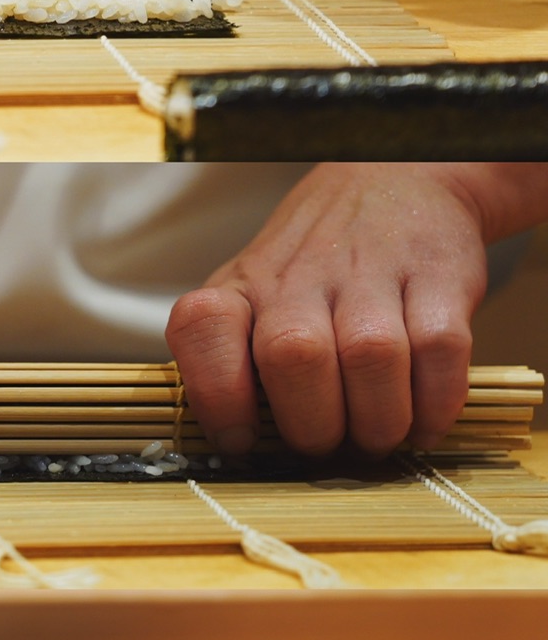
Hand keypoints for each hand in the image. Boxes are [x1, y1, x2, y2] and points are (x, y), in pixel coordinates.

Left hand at [165, 163, 492, 456]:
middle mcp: (296, 277)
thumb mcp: (250, 302)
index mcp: (238, 289)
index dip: (218, 396)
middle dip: (313, 426)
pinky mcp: (437, 274)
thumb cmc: (309, 275)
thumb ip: (236, 368)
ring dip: (377, 421)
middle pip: (293, 358)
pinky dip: (435, 402)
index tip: (241, 440)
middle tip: (327, 445)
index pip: (201, 328)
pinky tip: (423, 422)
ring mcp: (368, 271)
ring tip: (376, 437)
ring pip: (370, 357)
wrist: (393, 183)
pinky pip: (439, 349)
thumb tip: (238, 456)